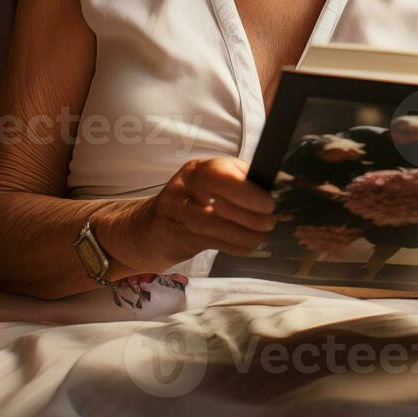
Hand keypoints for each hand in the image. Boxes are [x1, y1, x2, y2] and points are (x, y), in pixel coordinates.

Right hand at [106, 157, 276, 269]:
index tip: (269, 204)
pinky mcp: (173, 237)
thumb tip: (274, 188)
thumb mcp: (208, 186)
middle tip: (270, 222)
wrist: (143, 229)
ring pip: (216, 225)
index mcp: (198, 169)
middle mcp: (184, 187)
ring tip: (262, 235)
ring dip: (245, 234)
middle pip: (219, 199)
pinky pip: (210, 243)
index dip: (249, 190)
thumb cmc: (188, 204)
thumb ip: (236, 183)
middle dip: (251, 214)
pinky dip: (235, 246)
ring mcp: (176, 213)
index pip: (223, 173)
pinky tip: (246, 245)